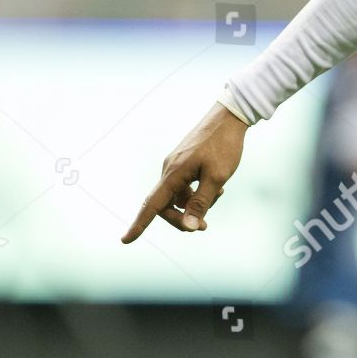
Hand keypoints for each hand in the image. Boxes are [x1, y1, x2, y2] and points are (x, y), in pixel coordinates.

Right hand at [121, 101, 247, 242]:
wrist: (230, 117)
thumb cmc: (224, 145)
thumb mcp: (217, 177)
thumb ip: (201, 202)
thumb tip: (189, 227)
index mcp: (174, 173)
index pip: (152, 205)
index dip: (139, 224)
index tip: (126, 240)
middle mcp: (170, 169)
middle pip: (166, 204)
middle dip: (182, 217)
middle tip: (204, 226)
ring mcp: (177, 164)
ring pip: (178, 194)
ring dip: (194, 203)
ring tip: (218, 195)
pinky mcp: (185, 160)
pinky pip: (185, 184)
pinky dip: (198, 191)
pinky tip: (218, 188)